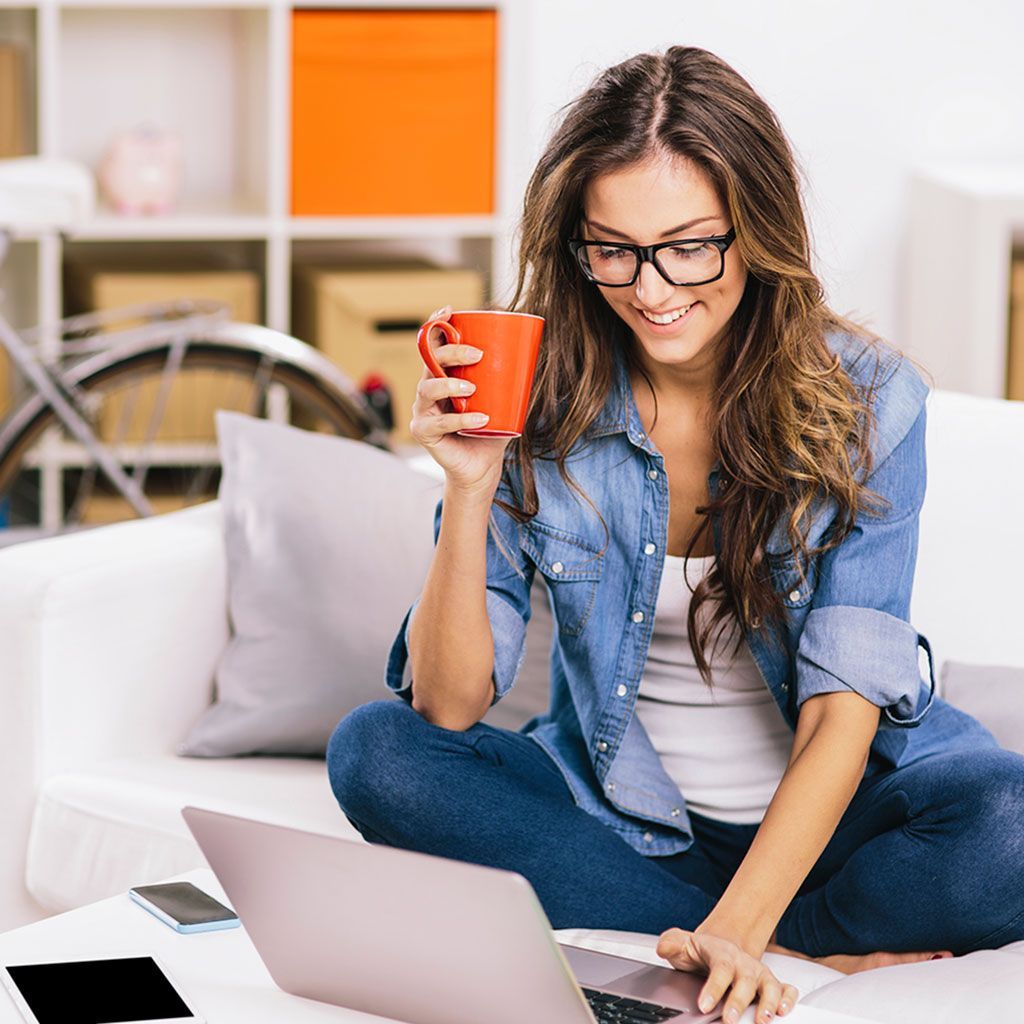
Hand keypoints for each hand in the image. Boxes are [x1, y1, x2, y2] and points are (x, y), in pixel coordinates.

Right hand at [410, 305, 512, 498]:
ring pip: (427, 389)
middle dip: (451, 352)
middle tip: (478, 354)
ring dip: (449, 384)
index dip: (436, 324)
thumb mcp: (502, 399)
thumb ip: (511, 377)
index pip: (434, 344)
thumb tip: (535, 350)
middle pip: (430, 360)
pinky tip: (480, 420)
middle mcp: (428, 389)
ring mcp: (423, 411)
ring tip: (471, 389)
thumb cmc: (490, 430)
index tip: (448, 311)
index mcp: (443, 375)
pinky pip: (439, 423)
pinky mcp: (424, 433)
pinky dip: (460, 420)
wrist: (482, 466)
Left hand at [656, 928, 797, 1023]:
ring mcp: (759, 973)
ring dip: (768, 1003)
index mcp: (722, 954)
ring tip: (762, 1020)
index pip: (720, 969)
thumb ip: (672, 944)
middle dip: (738, 1002)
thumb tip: (663, 947)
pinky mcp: (771, 983)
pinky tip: (783, 1011)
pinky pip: (786, 989)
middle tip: (729, 1020)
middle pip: (744, 982)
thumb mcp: (683, 944)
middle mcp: (744, 963)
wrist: (721, 947)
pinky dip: (788, 998)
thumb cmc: (702, 951)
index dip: (713, 988)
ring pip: (769, 986)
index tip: (704, 1005)